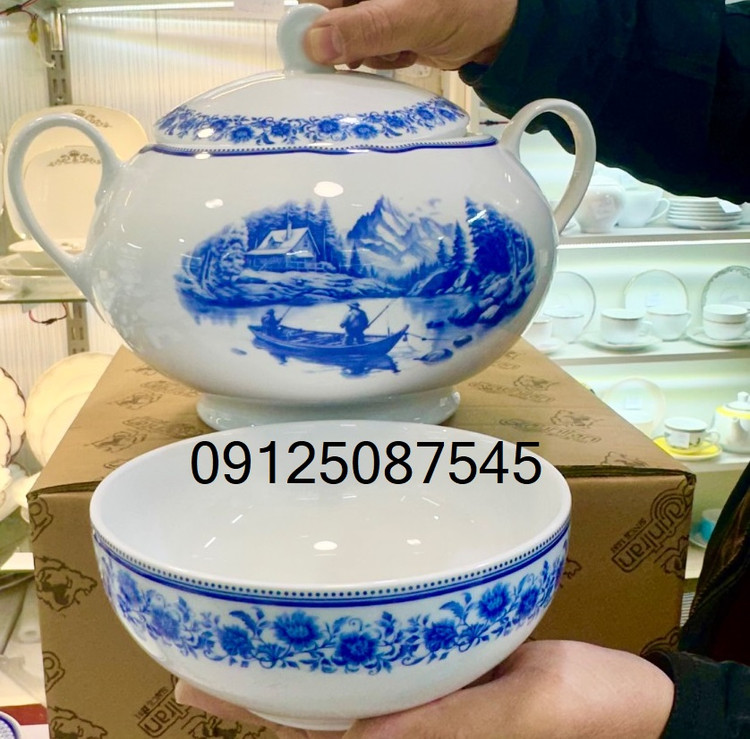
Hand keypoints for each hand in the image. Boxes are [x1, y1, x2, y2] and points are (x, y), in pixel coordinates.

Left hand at [176, 640, 673, 738]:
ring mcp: (424, 674)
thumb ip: (451, 723)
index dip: (247, 704)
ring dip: (300, 630)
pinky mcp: (451, 643)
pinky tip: (338, 585)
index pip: (309, 724)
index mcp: (409, 732)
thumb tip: (367, 727)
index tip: (187, 674)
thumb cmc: (583, 719)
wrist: (631, 703)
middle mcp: (404, 704)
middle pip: (313, 686)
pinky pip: (392, 626)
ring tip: (251, 594)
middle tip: (197, 619)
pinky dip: (357, 609)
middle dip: (256, 659)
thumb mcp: (522, 720)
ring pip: (346, 654)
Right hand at [302, 0, 518, 70]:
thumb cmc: (471, 7)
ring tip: (400, 47)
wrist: (501, 30)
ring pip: (345, 36)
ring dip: (367, 52)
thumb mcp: (416, 17)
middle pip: (329, 16)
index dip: (315, 21)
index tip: (318, 52)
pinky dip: (381, 57)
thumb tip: (315, 44)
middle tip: (376, 50)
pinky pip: (365, 47)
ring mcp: (376, 5)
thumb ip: (367, 28)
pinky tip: (405, 51)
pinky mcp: (385, 25)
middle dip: (348, 40)